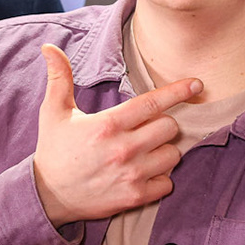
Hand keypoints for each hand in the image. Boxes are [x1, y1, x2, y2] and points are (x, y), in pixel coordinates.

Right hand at [31, 43, 198, 226]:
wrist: (48, 196)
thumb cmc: (54, 150)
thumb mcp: (54, 112)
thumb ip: (59, 78)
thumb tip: (49, 47)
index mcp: (108, 124)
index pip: (153, 102)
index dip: (178, 91)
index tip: (196, 84)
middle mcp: (124, 149)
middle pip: (170, 127)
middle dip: (163, 124)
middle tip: (147, 129)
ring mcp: (132, 174)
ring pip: (174, 154)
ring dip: (165, 151)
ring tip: (146, 152)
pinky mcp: (135, 197)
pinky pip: (168, 183)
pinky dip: (162, 178)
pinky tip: (145, 173)